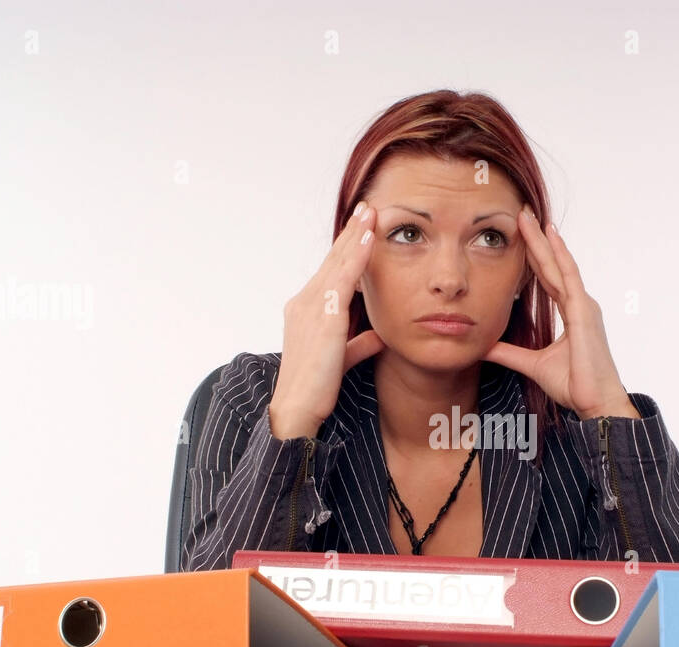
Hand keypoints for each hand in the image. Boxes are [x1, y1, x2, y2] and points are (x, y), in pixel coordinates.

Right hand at [271, 201, 386, 437]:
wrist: (297, 408)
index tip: (362, 227)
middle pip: (333, 259)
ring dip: (356, 236)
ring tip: (372, 213)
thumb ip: (360, 343)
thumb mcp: (342, 358)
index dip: (347, 248)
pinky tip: (369, 240)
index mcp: (306, 309)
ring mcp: (311, 308)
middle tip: (368, 207)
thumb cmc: (316, 387)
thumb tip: (380, 335)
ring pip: (338, 263)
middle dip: (352, 232)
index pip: (331, 271)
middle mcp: (305, 302)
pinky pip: (344, 280)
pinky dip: (357, 257)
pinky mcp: (324, 318)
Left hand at [483, 205, 637, 419]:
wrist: (596, 403)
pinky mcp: (584, 312)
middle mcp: (580, 304)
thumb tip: (485, 346)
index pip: (548, 277)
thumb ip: (510, 353)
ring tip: (529, 216)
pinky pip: (568, 277)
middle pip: (553, 265)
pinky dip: (559, 255)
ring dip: (543, 240)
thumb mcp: (532, 364)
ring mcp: (584, 305)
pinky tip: (550, 236)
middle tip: (522, 213)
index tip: (522, 234)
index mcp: (572, 312)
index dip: (535, 256)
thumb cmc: (574, 385)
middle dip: (537, 239)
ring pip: (559, 265)